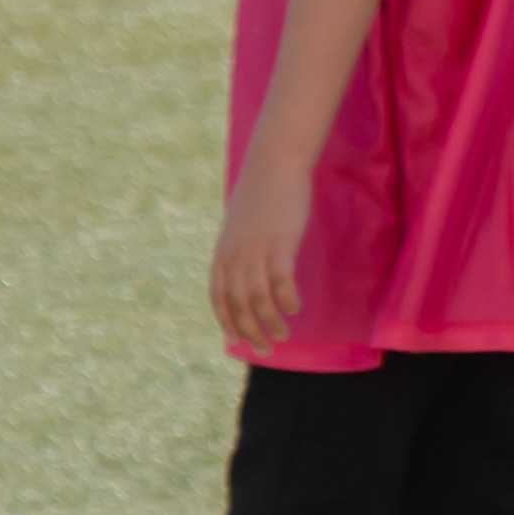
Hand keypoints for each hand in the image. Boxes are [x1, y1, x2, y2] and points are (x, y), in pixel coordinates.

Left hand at [210, 162, 315, 347]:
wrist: (273, 166)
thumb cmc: (262, 196)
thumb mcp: (241, 228)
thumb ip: (240, 251)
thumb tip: (245, 271)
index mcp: (223, 256)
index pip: (218, 299)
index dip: (228, 323)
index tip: (240, 341)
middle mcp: (234, 258)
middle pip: (238, 306)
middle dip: (251, 332)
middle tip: (266, 349)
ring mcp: (256, 252)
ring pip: (258, 299)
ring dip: (269, 322)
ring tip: (283, 336)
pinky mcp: (280, 244)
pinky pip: (281, 281)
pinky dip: (286, 300)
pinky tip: (295, 308)